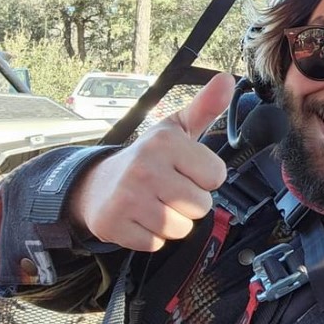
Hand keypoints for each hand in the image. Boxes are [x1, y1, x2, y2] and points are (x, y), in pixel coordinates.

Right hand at [69, 73, 235, 250]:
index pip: (216, 176)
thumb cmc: (147, 157)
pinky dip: (150, 236)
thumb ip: (205, 107)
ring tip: (154, 203)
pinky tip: (139, 217)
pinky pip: (156, 244)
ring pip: (181, 228)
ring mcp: (127, 198)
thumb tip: (227, 79)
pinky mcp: (114, 225)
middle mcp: (145, 168)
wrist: (95, 183)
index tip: (185, 170)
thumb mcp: (175, 129)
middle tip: (168, 188)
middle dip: (189, 202)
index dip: (204, 177)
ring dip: (172, 221)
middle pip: (201, 206)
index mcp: (166, 142)